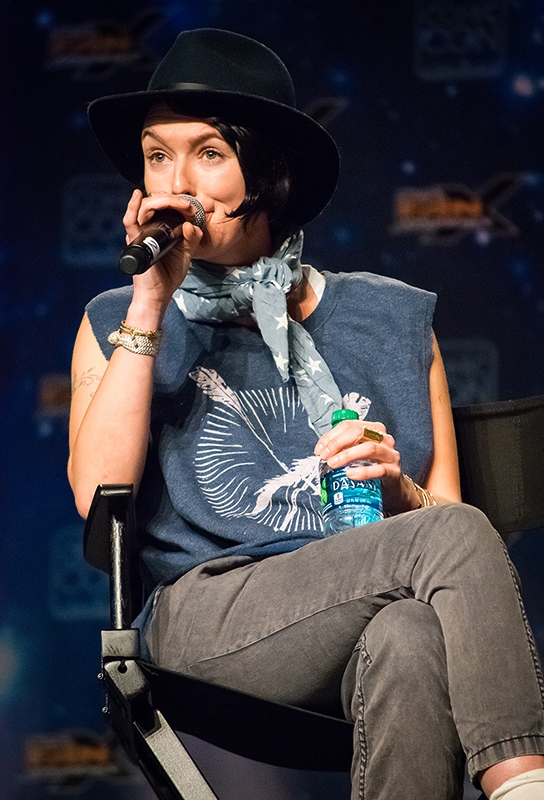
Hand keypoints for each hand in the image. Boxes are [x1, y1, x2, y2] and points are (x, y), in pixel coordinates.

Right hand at [123, 189, 203, 318]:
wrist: (159, 294)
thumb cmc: (169, 275)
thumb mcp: (186, 253)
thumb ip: (192, 238)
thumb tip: (190, 225)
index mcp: (159, 228)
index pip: (164, 206)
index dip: (178, 203)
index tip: (192, 209)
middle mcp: (147, 227)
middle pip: (155, 202)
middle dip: (173, 200)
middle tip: (188, 207)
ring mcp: (140, 233)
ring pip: (145, 207)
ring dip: (164, 201)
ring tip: (179, 204)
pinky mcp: (136, 241)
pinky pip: (130, 221)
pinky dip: (132, 207)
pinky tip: (137, 195)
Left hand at [314, 419, 419, 513]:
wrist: (391, 487)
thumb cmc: (372, 467)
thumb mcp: (356, 453)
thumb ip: (342, 448)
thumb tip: (321, 450)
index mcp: (373, 429)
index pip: (349, 425)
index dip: (331, 436)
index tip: (320, 449)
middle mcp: (384, 439)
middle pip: (359, 432)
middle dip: (337, 443)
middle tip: (324, 456)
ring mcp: (390, 454)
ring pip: (369, 448)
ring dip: (347, 455)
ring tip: (333, 464)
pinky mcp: (394, 472)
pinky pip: (379, 470)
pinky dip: (362, 472)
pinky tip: (350, 474)